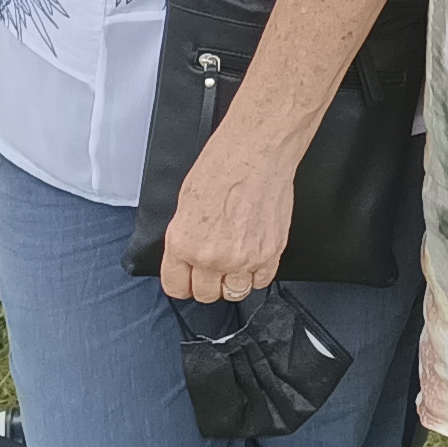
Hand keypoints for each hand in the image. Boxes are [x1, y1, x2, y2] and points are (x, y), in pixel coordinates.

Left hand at [158, 132, 296, 305]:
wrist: (257, 152)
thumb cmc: (222, 165)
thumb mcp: (185, 203)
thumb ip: (185, 237)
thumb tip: (188, 255)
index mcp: (184, 244)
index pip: (177, 288)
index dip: (182, 283)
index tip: (188, 279)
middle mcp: (212, 257)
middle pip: (207, 294)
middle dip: (208, 283)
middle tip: (213, 266)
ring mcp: (243, 258)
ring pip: (235, 292)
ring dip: (233, 281)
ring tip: (235, 261)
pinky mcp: (270, 253)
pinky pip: (261, 280)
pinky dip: (257, 272)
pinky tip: (253, 255)